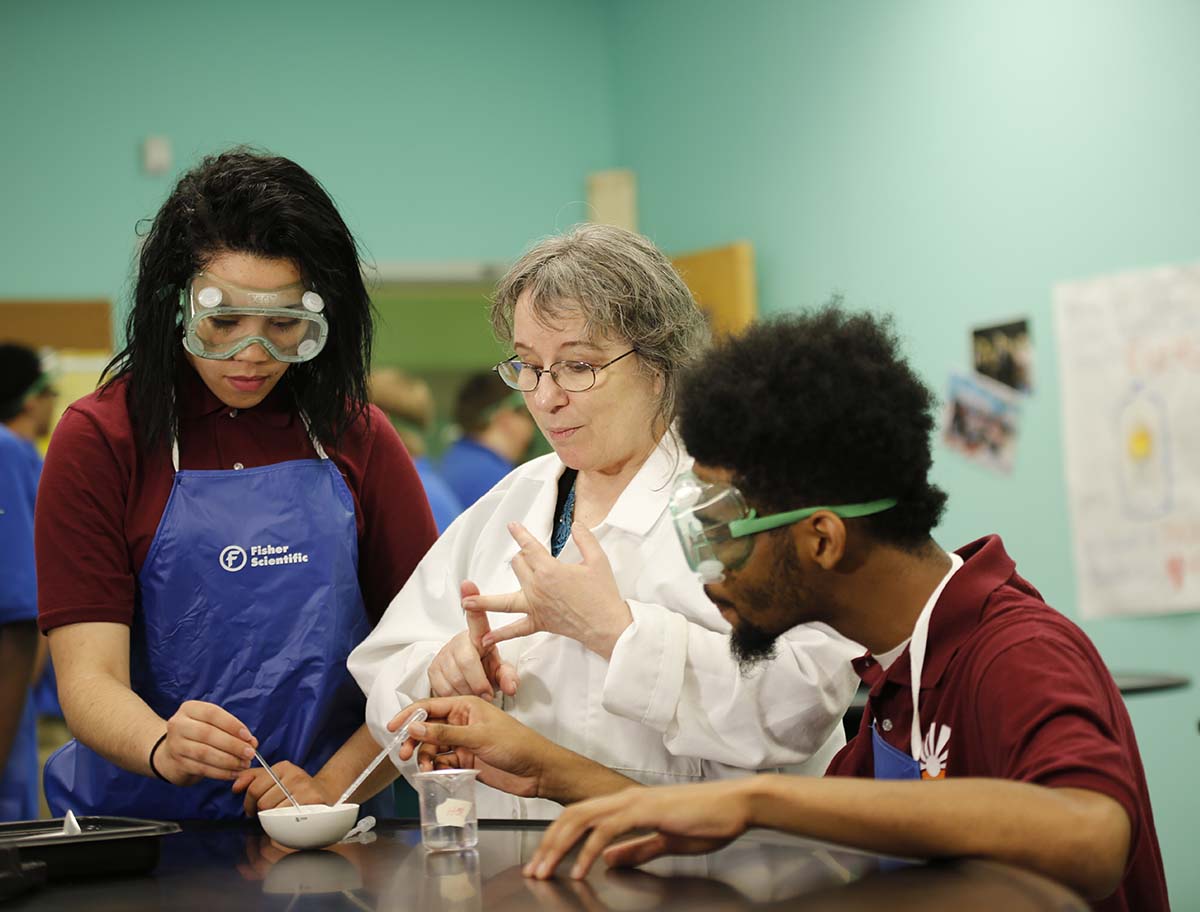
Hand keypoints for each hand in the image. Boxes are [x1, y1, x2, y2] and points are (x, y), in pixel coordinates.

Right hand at [154, 700, 256, 784]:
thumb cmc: (199, 735)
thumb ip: (231, 730)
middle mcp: (178, 725)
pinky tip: (234, 773)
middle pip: (208, 734)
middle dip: (233, 745)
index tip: (248, 736)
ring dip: (228, 760)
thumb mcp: (212, 725)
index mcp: (189, 709)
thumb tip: (252, 742)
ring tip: (244, 764)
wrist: (170, 753)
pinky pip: (202, 769)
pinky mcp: (177, 763)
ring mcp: (175, 745)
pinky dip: (221, 772)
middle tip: (250, 753)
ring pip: (204, 753)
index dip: (232, 725)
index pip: (212, 713)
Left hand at [232, 761, 337, 815]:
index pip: (254, 788)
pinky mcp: (313, 802)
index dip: (248, 803)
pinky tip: (288, 819)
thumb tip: (235, 786)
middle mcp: (295, 774)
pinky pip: (287, 819)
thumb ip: (252, 778)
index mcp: (283, 767)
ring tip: (280, 815)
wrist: (322, 794)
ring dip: (274, 818)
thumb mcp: (273, 778)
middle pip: (263, 802)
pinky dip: (284, 823)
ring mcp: (305, 788)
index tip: (251, 809)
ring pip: (274, 812)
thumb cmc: (293, 789)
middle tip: (269, 813)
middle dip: (262, 811)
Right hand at [388, 696, 556, 798]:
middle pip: (428, 728)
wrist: (537, 771)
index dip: (409, 715)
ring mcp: (464, 742)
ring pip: (434, 747)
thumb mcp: (478, 736)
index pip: (430, 706)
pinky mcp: (467, 760)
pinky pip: (443, 762)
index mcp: (466, 706)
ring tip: (425, 768)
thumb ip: (445, 733)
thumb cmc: (516, 744)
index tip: (392, 728)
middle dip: (415, 740)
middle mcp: (462, 722)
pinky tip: (436, 773)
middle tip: (404, 753)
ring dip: (425, 756)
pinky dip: (436, 768)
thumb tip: (415, 727)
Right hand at [427, 581, 518, 698]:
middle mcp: (459, 641)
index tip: (467, 584)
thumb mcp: (499, 671)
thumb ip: (508, 677)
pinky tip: (462, 694)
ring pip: (455, 678)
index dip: (472, 600)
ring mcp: (443, 653)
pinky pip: (443, 687)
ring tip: (477, 694)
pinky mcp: (432, 668)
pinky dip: (455, 696)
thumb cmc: (485, 670)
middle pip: (467, 661)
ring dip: (468, 692)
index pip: (476, 617)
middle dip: (479, 683)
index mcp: (479, 635)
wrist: (465, 680)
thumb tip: (511, 687)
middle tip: (488, 694)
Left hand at [464, 522, 632, 658]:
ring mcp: (535, 607)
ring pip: (503, 599)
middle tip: (530, 557)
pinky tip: (485, 639)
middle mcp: (536, 588)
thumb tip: (576, 525)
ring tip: (465, 600)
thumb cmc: (603, 594)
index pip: (529, 547)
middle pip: (517, 565)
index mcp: (549, 570)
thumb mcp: (597, 560)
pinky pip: (515, 630)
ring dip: (483, 600)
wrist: (606, 625)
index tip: (512, 526)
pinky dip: (499, 635)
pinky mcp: (538, 623)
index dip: (520, 534)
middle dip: (521, 557)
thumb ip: (585, 539)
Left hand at [525, 780, 752, 879]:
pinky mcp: (646, 810)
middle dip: (548, 844)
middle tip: (533, 872)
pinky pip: (608, 830)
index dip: (556, 840)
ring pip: (582, 819)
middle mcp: (624, 798)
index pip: (579, 817)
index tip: (542, 864)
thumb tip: (607, 860)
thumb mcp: (665, 840)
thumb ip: (635, 849)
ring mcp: (634, 802)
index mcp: (627, 804)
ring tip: (546, 872)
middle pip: (571, 816)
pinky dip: (590, 849)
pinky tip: (582, 870)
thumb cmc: (707, 820)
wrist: (736, 806)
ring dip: (560, 847)